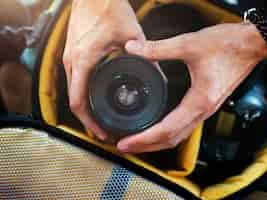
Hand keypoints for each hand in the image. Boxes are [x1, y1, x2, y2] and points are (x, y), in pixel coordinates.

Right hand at [63, 0, 144, 139]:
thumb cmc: (106, 7)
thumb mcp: (131, 34)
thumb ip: (145, 55)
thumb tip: (157, 75)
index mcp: (83, 60)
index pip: (79, 102)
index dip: (89, 123)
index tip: (102, 132)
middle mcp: (71, 62)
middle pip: (74, 102)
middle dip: (88, 120)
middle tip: (104, 131)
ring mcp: (69, 58)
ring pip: (73, 92)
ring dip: (86, 109)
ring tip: (100, 119)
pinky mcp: (73, 54)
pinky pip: (75, 81)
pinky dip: (84, 94)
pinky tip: (96, 98)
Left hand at [117, 23, 266, 152]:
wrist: (253, 44)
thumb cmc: (228, 45)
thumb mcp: (189, 44)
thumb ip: (158, 48)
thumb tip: (133, 49)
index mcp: (199, 101)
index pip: (166, 129)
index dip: (143, 139)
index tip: (125, 143)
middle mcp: (203, 111)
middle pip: (171, 139)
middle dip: (146, 146)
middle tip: (124, 147)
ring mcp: (206, 110)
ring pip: (178, 135)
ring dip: (156, 142)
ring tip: (137, 141)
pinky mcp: (206, 104)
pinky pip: (184, 126)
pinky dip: (167, 132)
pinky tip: (157, 128)